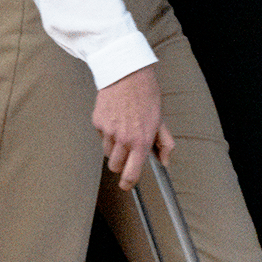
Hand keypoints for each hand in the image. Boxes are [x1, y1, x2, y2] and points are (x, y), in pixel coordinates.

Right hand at [92, 65, 175, 188]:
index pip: (131, 172)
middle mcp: (123, 139)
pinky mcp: (97, 121)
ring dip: (114, 148)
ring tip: (124, 132)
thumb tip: (164, 161)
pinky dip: (107, 133)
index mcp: (141, 141)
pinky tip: (116, 119)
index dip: (128, 182)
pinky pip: (101, 136)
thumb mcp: (161, 121)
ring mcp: (108, 131)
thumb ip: (164, 144)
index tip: (126, 185)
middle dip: (120, 165)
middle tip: (127, 156)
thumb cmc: (147, 97)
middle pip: (114, 166)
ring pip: (107, 152)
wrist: (127, 75)